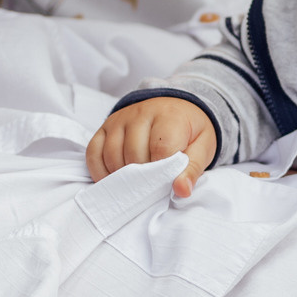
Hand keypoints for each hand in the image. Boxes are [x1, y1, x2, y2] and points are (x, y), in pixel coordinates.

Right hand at [86, 97, 218, 194]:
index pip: (160, 149)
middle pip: (134, 154)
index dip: (162, 172)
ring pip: (112, 155)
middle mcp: (141, 113)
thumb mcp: (203, 147)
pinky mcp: (106, 127)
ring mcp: (120, 119)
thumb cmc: (189, 130)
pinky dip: (100, 171)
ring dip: (122, 177)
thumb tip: (182, 190)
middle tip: (152, 188)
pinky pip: (94, 151)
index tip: (166, 185)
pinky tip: (113, 181)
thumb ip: (193, 169)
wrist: (177, 106)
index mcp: (169, 117)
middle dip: (143, 177)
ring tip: (135, 186)